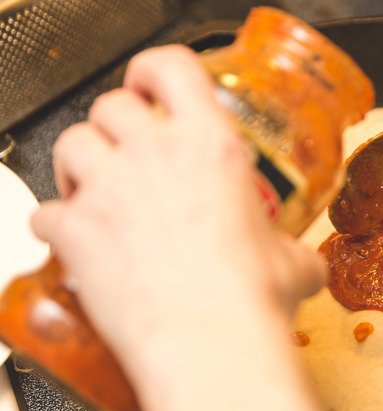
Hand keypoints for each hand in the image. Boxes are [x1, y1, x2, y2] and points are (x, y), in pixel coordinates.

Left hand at [31, 45, 331, 410]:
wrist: (209, 339)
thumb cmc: (249, 298)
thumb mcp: (292, 264)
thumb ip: (292, 252)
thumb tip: (305, 265)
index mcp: (211, 147)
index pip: (171, 67)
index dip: (153, 70)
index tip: (149, 86)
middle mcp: (155, 154)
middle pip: (110, 105)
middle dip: (113, 125)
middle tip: (125, 151)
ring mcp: (110, 189)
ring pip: (69, 143)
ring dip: (79, 163)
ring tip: (94, 188)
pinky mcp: (75, 231)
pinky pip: (45, 212)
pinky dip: (55, 223)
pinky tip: (76, 242)